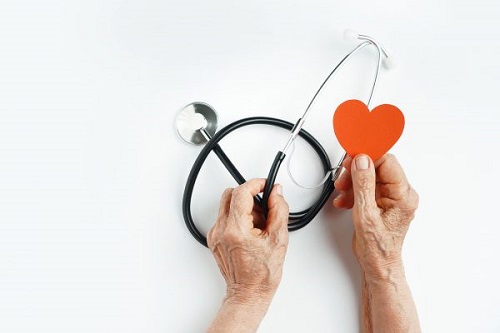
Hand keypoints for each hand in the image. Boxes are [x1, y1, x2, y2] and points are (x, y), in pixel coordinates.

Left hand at [208, 178, 288, 304]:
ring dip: (243, 208)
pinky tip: (250, 232)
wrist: (249, 293)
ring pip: (227, 206)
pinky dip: (238, 218)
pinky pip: (225, 218)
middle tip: (263, 207)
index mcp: (236, 229)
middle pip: (230, 195)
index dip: (255, 184)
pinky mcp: (214, 239)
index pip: (241, 192)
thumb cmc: (262, 274)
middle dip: (249, 196)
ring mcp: (215, 235)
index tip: (265, 184)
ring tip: (258, 225)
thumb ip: (279, 209)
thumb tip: (276, 192)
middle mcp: (221, 230)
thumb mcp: (279, 238)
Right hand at [333, 154, 418, 278]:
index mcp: (404, 195)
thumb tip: (362, 161)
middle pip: (377, 168)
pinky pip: (367, 187)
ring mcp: (391, 198)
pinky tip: (346, 200)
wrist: (377, 265)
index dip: (368, 158)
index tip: (351, 158)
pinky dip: (354, 191)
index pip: (387, 162)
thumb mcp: (366, 214)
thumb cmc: (378, 248)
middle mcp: (401, 194)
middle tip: (343, 178)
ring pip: (369, 176)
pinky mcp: (382, 201)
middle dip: (356, 171)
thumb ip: (363, 184)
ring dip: (353, 182)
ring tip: (343, 193)